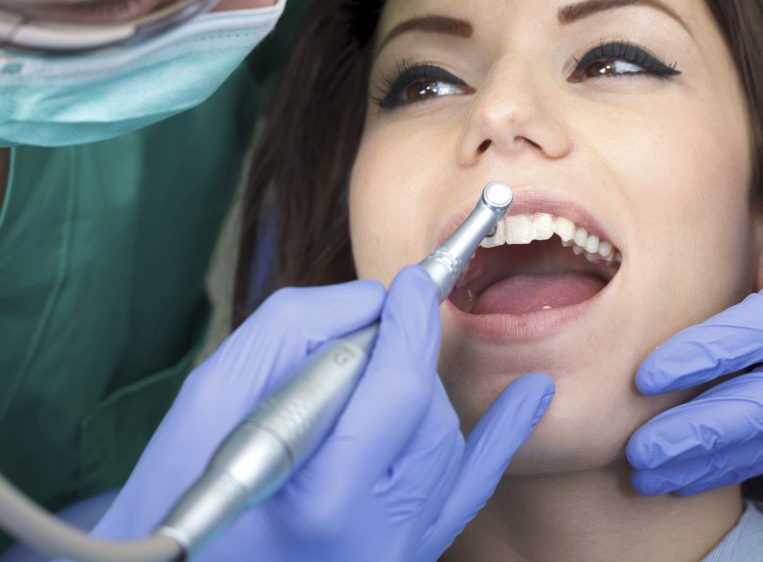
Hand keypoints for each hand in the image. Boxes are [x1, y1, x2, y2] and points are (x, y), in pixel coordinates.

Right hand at [92, 267, 553, 560]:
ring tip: (361, 387)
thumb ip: (292, 336)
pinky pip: (471, 486)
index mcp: (327, 496)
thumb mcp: (207, 405)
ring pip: (444, 437)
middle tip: (370, 331)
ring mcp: (400, 548)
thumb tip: (370, 302)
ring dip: (417, 392)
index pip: (399, 383)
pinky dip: (502, 434)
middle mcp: (379, 532)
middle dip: (406, 353)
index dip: (411, 322)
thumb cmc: (177, 496)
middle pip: (427, 407)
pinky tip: (532, 394)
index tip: (412, 281)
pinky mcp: (410, 552)